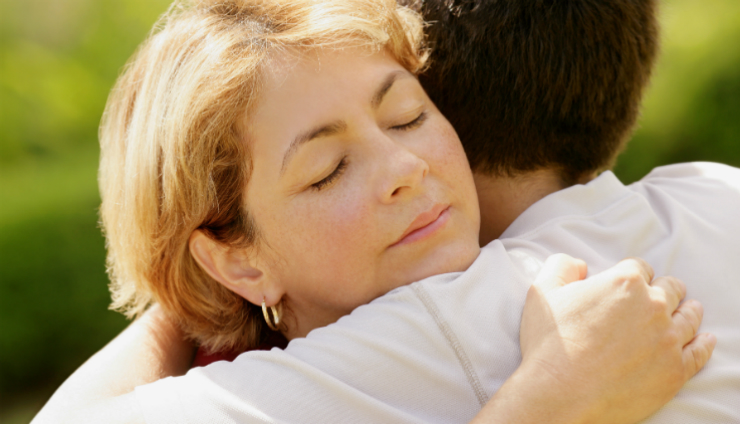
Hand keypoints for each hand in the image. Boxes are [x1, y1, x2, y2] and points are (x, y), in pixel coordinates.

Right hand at [517, 254, 715, 423]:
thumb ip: (562, 266)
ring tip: (688, 311)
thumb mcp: (542, 292)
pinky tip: (705, 339)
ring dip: (687, 311)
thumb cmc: (549, 344)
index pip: (639, 268)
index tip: (629, 285)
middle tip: (659, 297)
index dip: (633, 275)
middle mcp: (653, 306)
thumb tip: (580, 264)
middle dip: (663, 290)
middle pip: (669, 289)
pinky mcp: (674, 371)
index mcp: (624, 282)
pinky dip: (703, 343)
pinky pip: (699, 352)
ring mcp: (667, 340)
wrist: (559, 394)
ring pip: (688, 317)